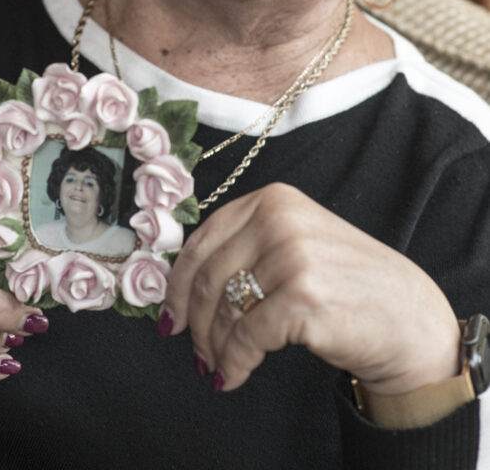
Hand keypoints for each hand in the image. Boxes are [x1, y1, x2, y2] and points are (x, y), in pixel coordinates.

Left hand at [163, 182, 460, 393]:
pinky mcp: (302, 297)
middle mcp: (280, 220)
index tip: (168, 313)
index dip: (179, 281)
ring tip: (215, 367)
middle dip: (194, 321)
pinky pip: (246, 337)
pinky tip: (233, 376)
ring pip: (225, 309)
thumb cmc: (347, 283)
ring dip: (213, 347)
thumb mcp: (296, 242)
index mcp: (273, 199)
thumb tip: (181, 284)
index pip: (205, 238)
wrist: (407, 316)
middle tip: (193, 351)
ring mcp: (292, 256)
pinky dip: (233, 363)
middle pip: (209, 276)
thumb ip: (247, 248)